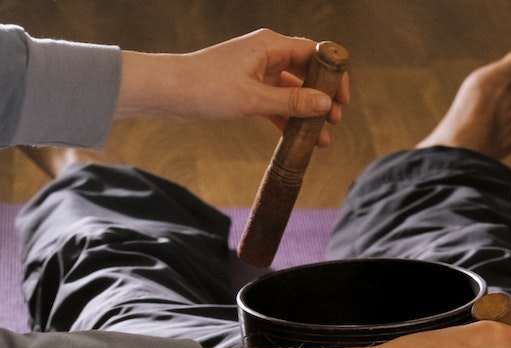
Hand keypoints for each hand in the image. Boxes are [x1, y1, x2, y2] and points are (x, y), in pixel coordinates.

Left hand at [118, 31, 350, 146]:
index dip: (333, 74)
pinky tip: (298, 138)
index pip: (314, 53)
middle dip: (322, 98)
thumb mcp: (253, 98)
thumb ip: (290, 102)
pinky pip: (276, 103)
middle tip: (334, 121)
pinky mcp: (247, 90)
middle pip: (307, 73)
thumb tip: (324, 104)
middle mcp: (266, 55)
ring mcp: (257, 73)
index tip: (342, 98)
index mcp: (270, 45)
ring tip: (320, 139)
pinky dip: (287, 119)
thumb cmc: (205, 87)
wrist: (168, 93)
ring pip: (292, 92)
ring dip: (306, 113)